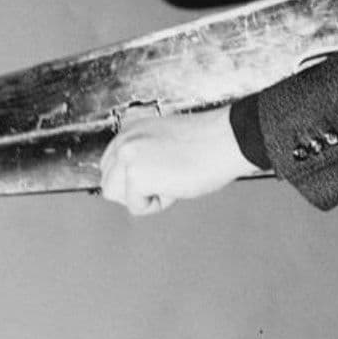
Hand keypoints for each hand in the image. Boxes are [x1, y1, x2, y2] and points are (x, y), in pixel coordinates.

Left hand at [99, 105, 260, 214]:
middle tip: (168, 178)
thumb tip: (129, 183)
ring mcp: (127, 157)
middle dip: (134, 190)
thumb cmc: (207, 145)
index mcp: (129, 131)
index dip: (133, 180)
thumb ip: (141, 157)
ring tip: (171, 179)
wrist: (228, 139)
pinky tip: (176, 183)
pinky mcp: (136, 174)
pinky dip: (158, 204)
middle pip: (108, 184)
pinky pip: (136, 207)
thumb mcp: (162, 144)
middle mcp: (123, 141)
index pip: (110, 167)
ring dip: (144, 197)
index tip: (158, 174)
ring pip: (116, 195)